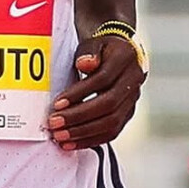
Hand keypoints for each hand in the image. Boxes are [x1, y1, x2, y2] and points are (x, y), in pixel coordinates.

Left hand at [47, 35, 146, 150]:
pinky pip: (112, 132)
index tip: (57, 103)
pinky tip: (71, 144)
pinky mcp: (128, 114)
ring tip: (60, 137)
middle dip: (78, 117)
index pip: (102, 80)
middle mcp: (134, 80)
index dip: (79, 93)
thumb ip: (89, 51)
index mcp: (125, 59)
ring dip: (83, 132)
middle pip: (108, 105)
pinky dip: (91, 140)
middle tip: (54, 123)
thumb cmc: (102, 50)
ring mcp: (133, 100)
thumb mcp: (95, 43)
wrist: (122, 56)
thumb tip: (84, 64)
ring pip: (111, 122)